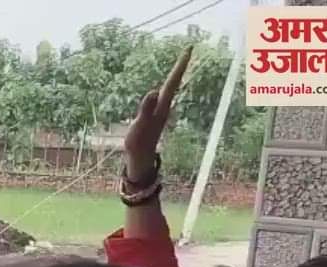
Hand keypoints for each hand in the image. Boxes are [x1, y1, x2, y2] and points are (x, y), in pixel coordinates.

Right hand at [123, 45, 190, 183]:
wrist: (140, 157)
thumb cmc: (138, 142)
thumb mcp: (140, 125)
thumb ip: (146, 108)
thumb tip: (153, 92)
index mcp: (162, 105)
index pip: (173, 80)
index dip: (180, 65)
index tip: (189, 48)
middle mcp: (165, 105)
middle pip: (175, 81)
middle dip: (181, 65)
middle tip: (188, 49)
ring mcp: (160, 109)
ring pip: (171, 86)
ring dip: (176, 73)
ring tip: (181, 60)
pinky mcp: (155, 113)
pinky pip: (164, 93)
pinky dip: (168, 83)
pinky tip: (167, 82)